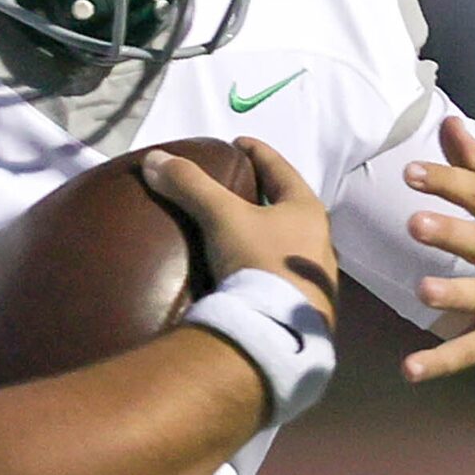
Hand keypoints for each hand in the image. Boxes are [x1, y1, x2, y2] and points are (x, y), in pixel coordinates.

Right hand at [142, 137, 338, 327]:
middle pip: (287, 206)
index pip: (281, 168)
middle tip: (236, 187)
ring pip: (287, 242)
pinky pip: (281, 273)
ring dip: (266, 232)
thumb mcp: (222, 217)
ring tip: (238, 231)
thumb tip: (155, 158)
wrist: (276, 332)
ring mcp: (314, 276)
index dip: (257, 152)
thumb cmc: (258, 262)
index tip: (238, 143)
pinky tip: (247, 271)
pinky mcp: (304, 305)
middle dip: (263, 194)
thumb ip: (191, 185)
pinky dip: (263, 264)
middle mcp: (319, 239)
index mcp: (307, 210)